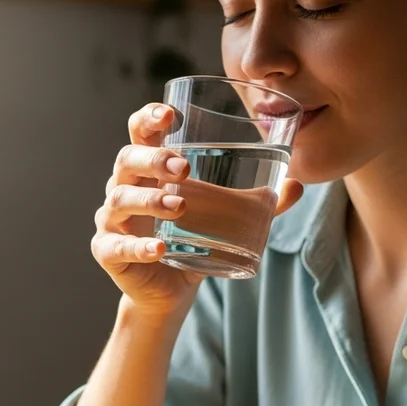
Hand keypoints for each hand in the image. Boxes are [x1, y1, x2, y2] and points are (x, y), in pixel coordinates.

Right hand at [91, 103, 304, 321]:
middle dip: (153, 159)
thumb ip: (259, 202)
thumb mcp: (225, 218)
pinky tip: (158, 248)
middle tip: (185, 169)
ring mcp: (113, 219)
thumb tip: (296, 185)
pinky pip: (117, 245)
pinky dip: (138, 246)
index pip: (139, 132)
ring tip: (179, 208)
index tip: (169, 114)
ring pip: (120, 200)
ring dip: (149, 201)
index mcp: (149, 169)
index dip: (148, 118)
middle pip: (127, 160)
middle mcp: (125, 187)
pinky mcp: (110, 251)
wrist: (171, 290)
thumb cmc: (193, 240)